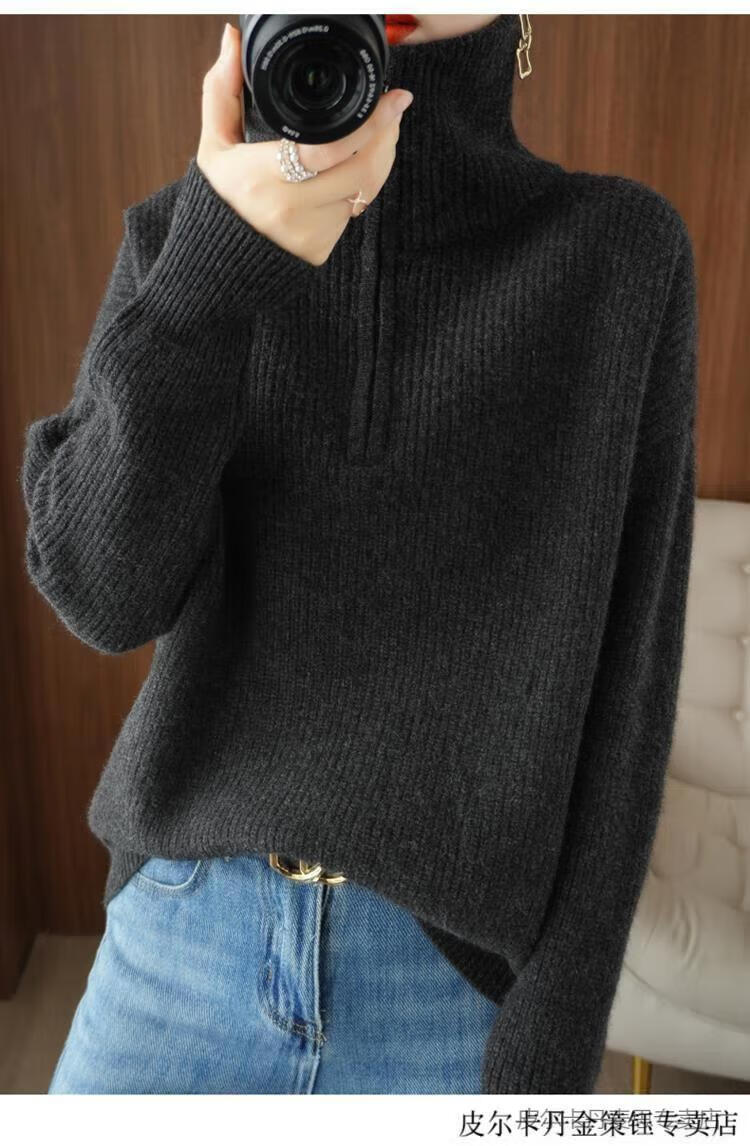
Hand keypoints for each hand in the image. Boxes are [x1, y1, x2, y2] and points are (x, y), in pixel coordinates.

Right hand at [196, 22, 413, 266]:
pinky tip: (359, 164)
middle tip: (392, 110)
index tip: (394, 99)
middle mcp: (292, 208)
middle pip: (363, 168)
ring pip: (366, 189)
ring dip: (381, 157)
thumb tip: (231, 39)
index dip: (369, 124)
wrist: (221, 261)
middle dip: (386, 136)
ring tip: (381, 131)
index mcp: (264, 176)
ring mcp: (312, 231)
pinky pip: (357, 209)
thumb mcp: (215, 145)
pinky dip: (364, 184)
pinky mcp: (324, 247)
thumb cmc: (221, 197)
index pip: (329, 149)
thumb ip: (223, 90)